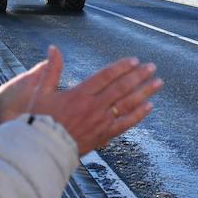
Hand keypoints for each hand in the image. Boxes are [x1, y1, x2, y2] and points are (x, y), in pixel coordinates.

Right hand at [0, 45, 161, 155]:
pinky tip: (149, 106)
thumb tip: (53, 48)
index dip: (121, 67)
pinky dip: (138, 115)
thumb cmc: (39, 121)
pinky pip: (125, 124)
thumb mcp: (41, 93)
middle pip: (121, 88)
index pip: (105, 76)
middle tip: (152, 67)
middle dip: (138, 76)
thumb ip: (51, 70)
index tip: (134, 60)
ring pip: (127, 104)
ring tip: (158, 82)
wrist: (43, 150)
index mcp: (79, 94)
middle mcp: (93, 106)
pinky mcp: (104, 135)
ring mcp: (100, 121)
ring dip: (144, 92)